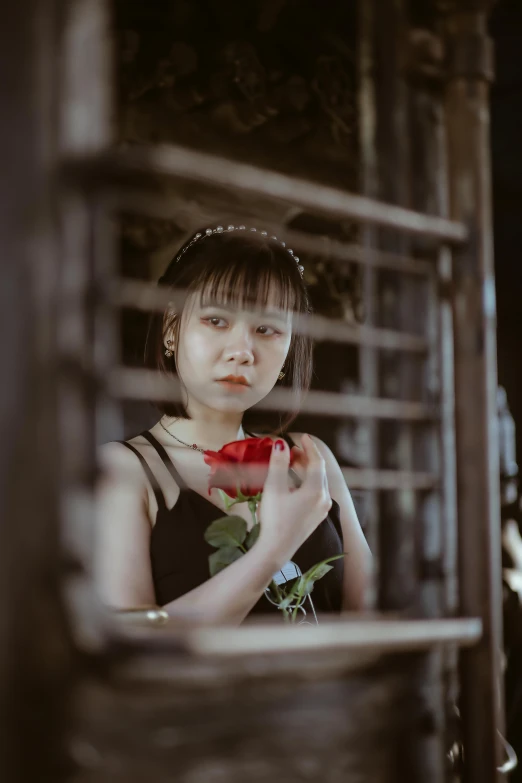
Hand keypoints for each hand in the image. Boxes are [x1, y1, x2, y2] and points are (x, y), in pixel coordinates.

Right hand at [257, 434, 331, 566]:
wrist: (276, 550)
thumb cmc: (274, 518)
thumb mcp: (274, 488)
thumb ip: (278, 463)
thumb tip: (281, 444)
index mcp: (316, 490)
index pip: (317, 461)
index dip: (309, 447)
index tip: (302, 436)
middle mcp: (323, 499)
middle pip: (319, 471)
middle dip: (307, 457)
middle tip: (293, 449)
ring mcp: (321, 510)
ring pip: (317, 482)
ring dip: (306, 470)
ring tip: (292, 462)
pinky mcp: (315, 517)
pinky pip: (315, 493)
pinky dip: (307, 482)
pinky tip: (294, 482)